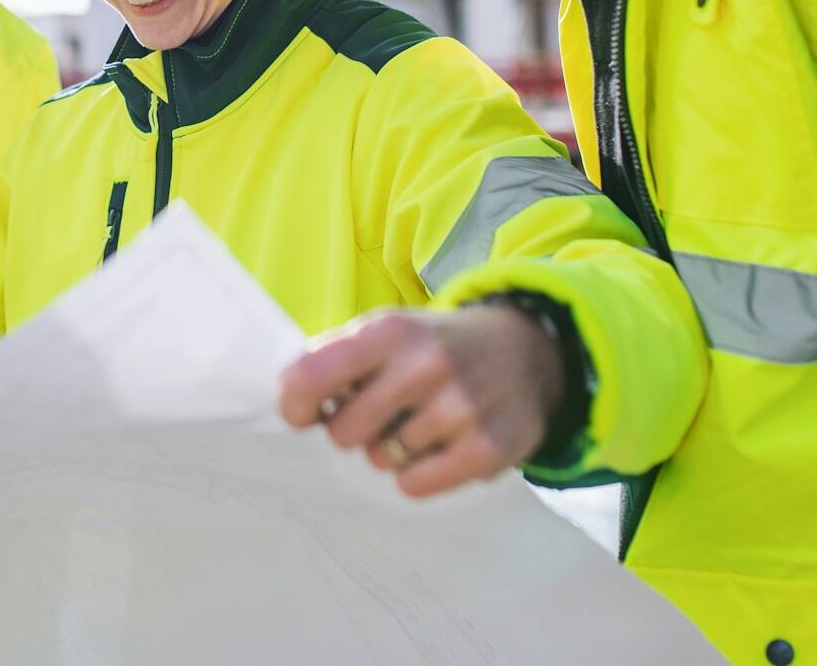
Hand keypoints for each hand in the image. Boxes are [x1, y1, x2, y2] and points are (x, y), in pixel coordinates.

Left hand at [279, 304, 564, 497]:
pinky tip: (440, 447)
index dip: (294, 404)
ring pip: (381, 460)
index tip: (302, 415)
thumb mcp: (388, 331)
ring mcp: (461, 407)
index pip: (311, 376)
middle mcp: (426, 364)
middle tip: (381, 413)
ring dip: (391, 449)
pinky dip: (417, 475)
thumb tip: (290, 400)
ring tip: (421, 422)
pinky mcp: (487, 448)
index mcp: (389, 331)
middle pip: (344, 432)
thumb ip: (336, 359)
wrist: (526, 350)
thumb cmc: (434, 347)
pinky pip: (414, 485)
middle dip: (353, 429)